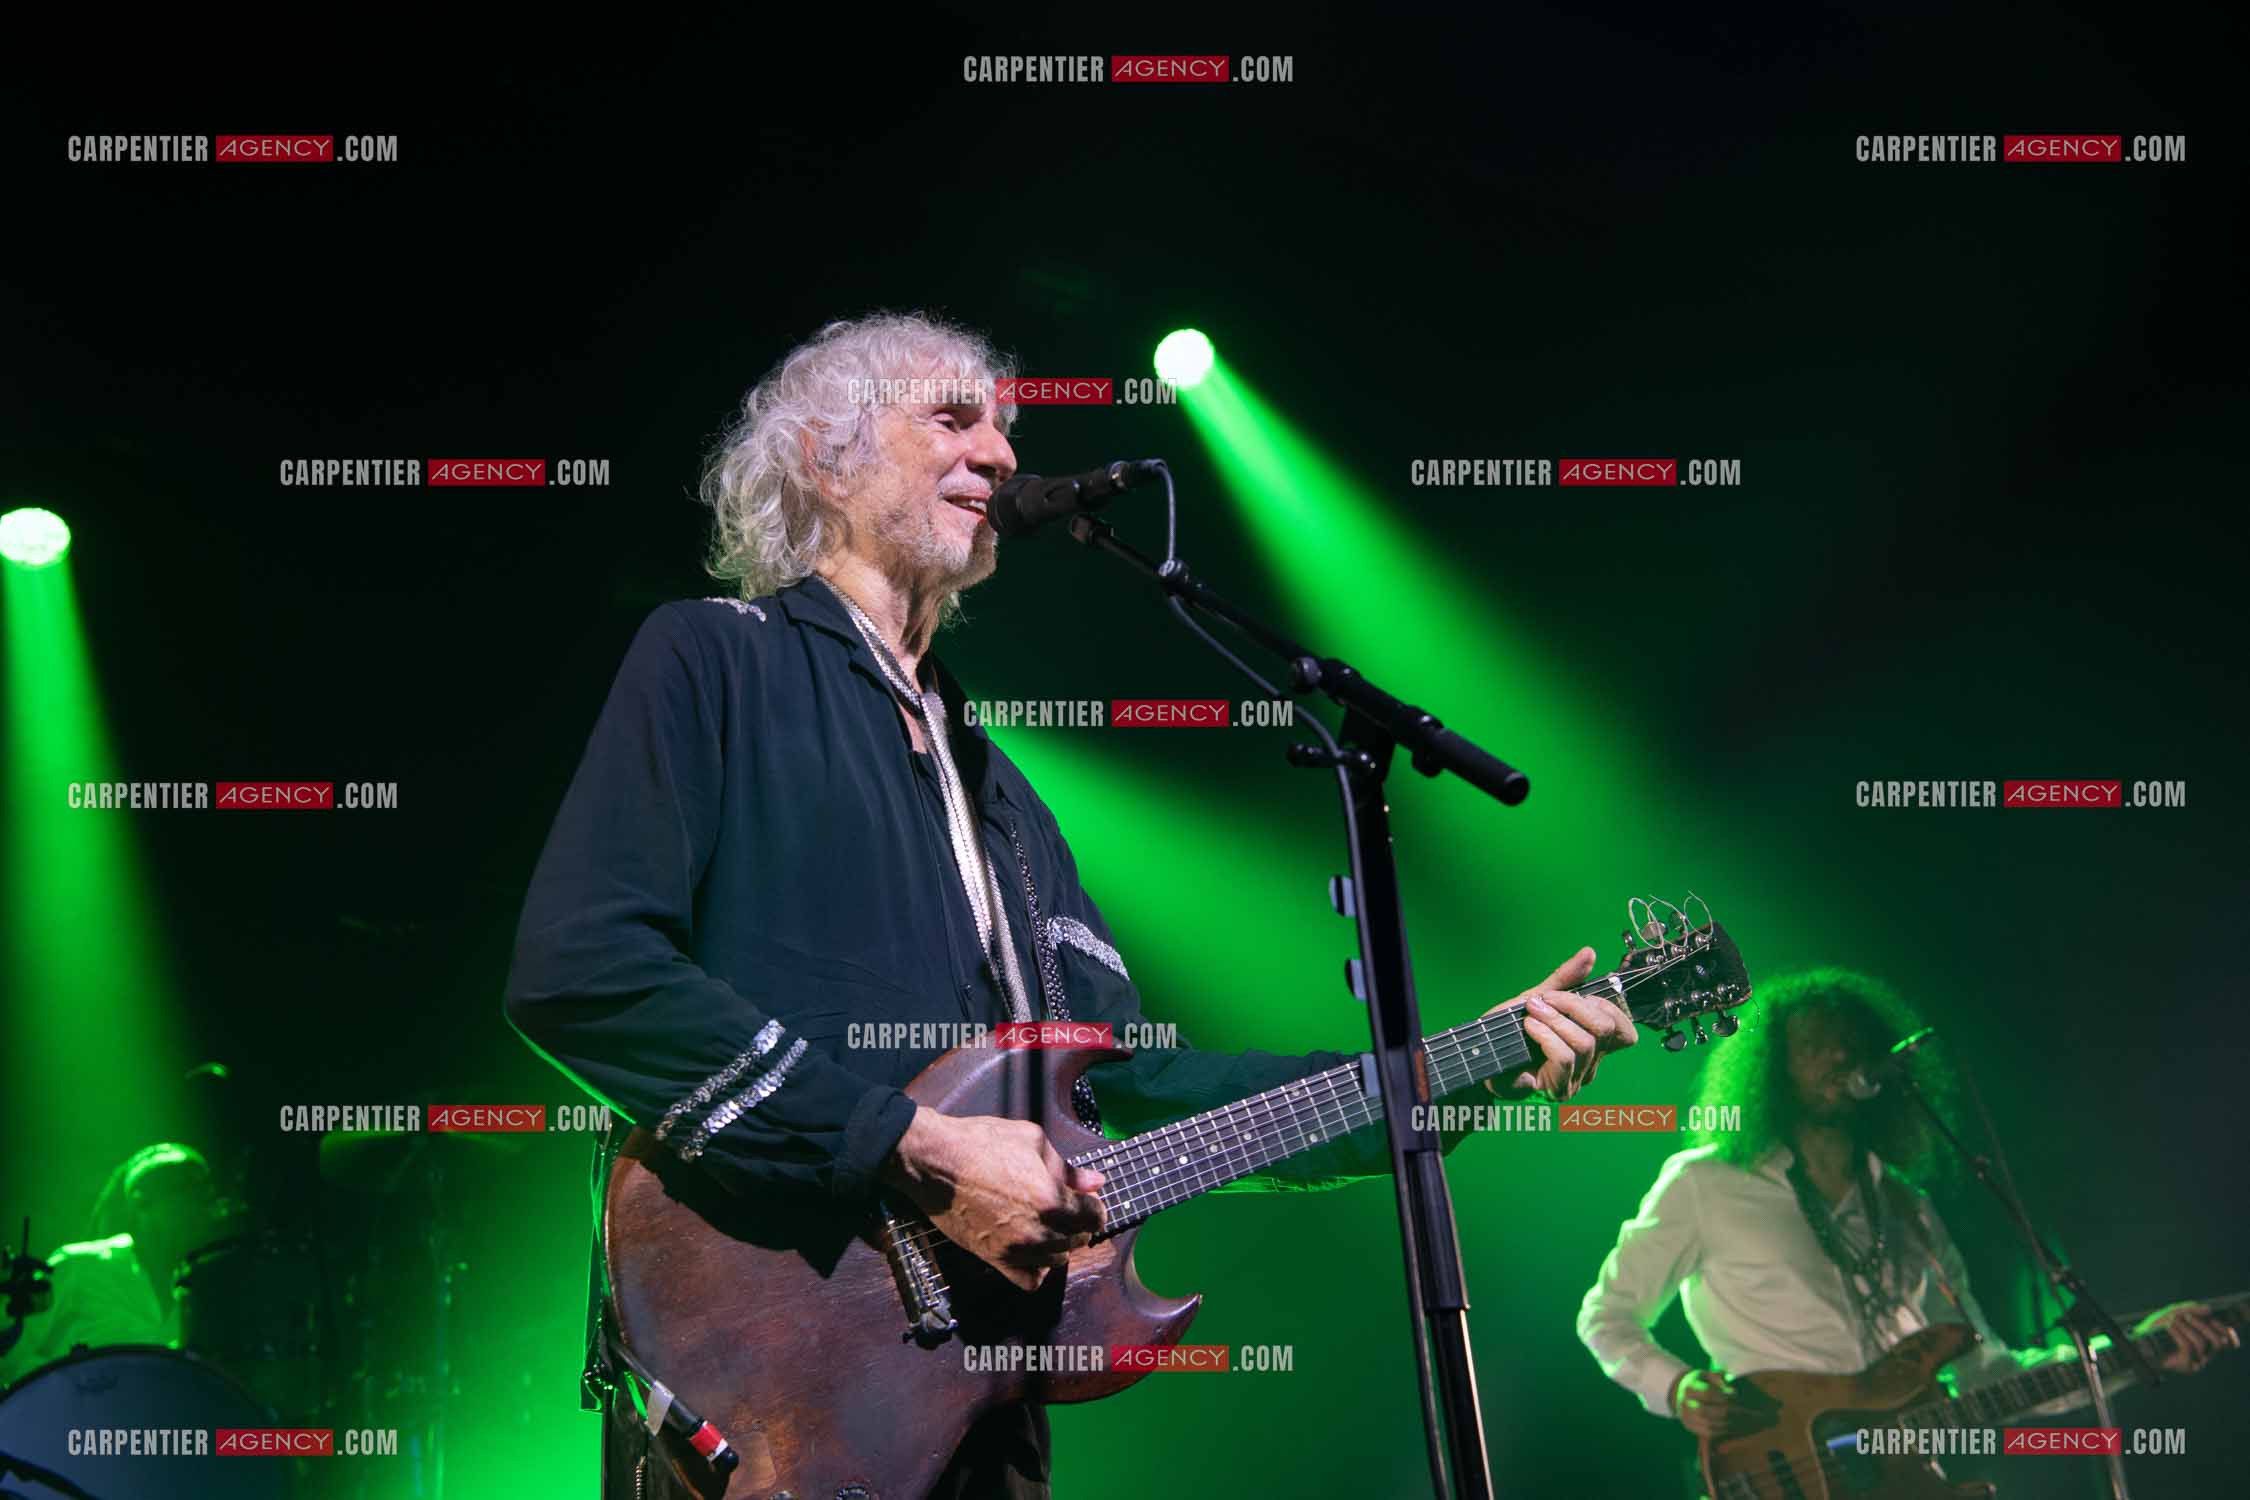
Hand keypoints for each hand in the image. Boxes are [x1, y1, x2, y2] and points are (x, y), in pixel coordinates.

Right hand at [881, 1107, 1106, 1291]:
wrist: (935, 1162)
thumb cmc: (982, 1143)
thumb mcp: (1032, 1141)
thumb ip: (1067, 1168)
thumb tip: (1095, 1182)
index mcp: (1052, 1199)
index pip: (1093, 1217)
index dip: (1095, 1207)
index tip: (1089, 1200)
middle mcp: (1038, 1231)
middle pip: (1077, 1241)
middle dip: (1079, 1225)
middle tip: (1070, 1210)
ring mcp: (1016, 1249)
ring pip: (1056, 1261)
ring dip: (1060, 1245)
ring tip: (1050, 1227)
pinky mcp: (994, 1259)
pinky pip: (1028, 1280)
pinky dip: (1037, 1270)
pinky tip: (1033, 1252)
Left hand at [1482, 946, 1637, 1100]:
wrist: (1482, 1055)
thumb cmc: (1511, 1031)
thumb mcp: (1538, 997)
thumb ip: (1565, 979)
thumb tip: (1589, 953)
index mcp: (1592, 1042)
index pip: (1625, 1031)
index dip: (1610, 1008)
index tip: (1581, 996)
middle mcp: (1590, 1062)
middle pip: (1605, 1030)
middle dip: (1575, 1006)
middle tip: (1546, 999)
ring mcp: (1575, 1078)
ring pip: (1584, 1044)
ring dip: (1555, 1020)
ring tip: (1532, 1013)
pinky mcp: (1556, 1088)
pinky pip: (1564, 1058)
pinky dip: (1546, 1036)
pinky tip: (1530, 1027)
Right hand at [1673, 1369, 1760, 1438]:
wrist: (1681, 1393)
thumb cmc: (1701, 1382)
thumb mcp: (1708, 1374)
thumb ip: (1720, 1378)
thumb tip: (1732, 1389)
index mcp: (1690, 1388)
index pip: (1708, 1394)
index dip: (1724, 1396)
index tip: (1738, 1396)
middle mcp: (1686, 1404)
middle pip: (1711, 1412)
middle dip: (1732, 1414)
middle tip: (1750, 1414)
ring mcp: (1687, 1418)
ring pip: (1712, 1425)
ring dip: (1731, 1425)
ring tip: (1747, 1423)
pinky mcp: (1691, 1428)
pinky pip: (1710, 1433)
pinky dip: (1725, 1431)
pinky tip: (1737, 1427)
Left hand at [2133, 1301, 2238, 1372]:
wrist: (2138, 1342)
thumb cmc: (2158, 1327)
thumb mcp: (2174, 1312)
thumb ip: (2191, 1309)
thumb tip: (2209, 1309)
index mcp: (2206, 1342)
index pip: (2228, 1342)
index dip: (2228, 1333)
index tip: (2216, 1320)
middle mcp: (2205, 1353)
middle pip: (2216, 1341)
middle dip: (2202, 1325)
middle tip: (2186, 1316)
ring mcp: (2197, 1362)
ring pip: (2201, 1343)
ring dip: (2187, 1327)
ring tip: (2172, 1319)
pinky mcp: (2186, 1366)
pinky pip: (2187, 1347)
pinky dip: (2178, 1333)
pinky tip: (2169, 1326)